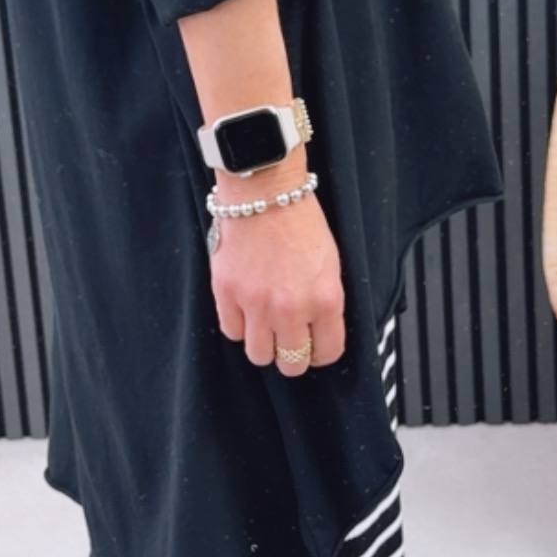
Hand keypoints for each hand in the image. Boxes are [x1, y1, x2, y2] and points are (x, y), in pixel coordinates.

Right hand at [210, 183, 344, 376]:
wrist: (263, 192)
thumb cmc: (298, 220)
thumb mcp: (330, 264)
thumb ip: (323, 302)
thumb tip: (315, 329)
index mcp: (326, 299)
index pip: (327, 352)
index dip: (321, 353)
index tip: (315, 346)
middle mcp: (291, 309)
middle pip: (292, 363)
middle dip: (292, 355)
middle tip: (289, 340)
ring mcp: (256, 304)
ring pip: (259, 355)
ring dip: (264, 344)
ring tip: (265, 326)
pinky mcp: (227, 294)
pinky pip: (232, 331)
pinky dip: (239, 325)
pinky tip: (246, 309)